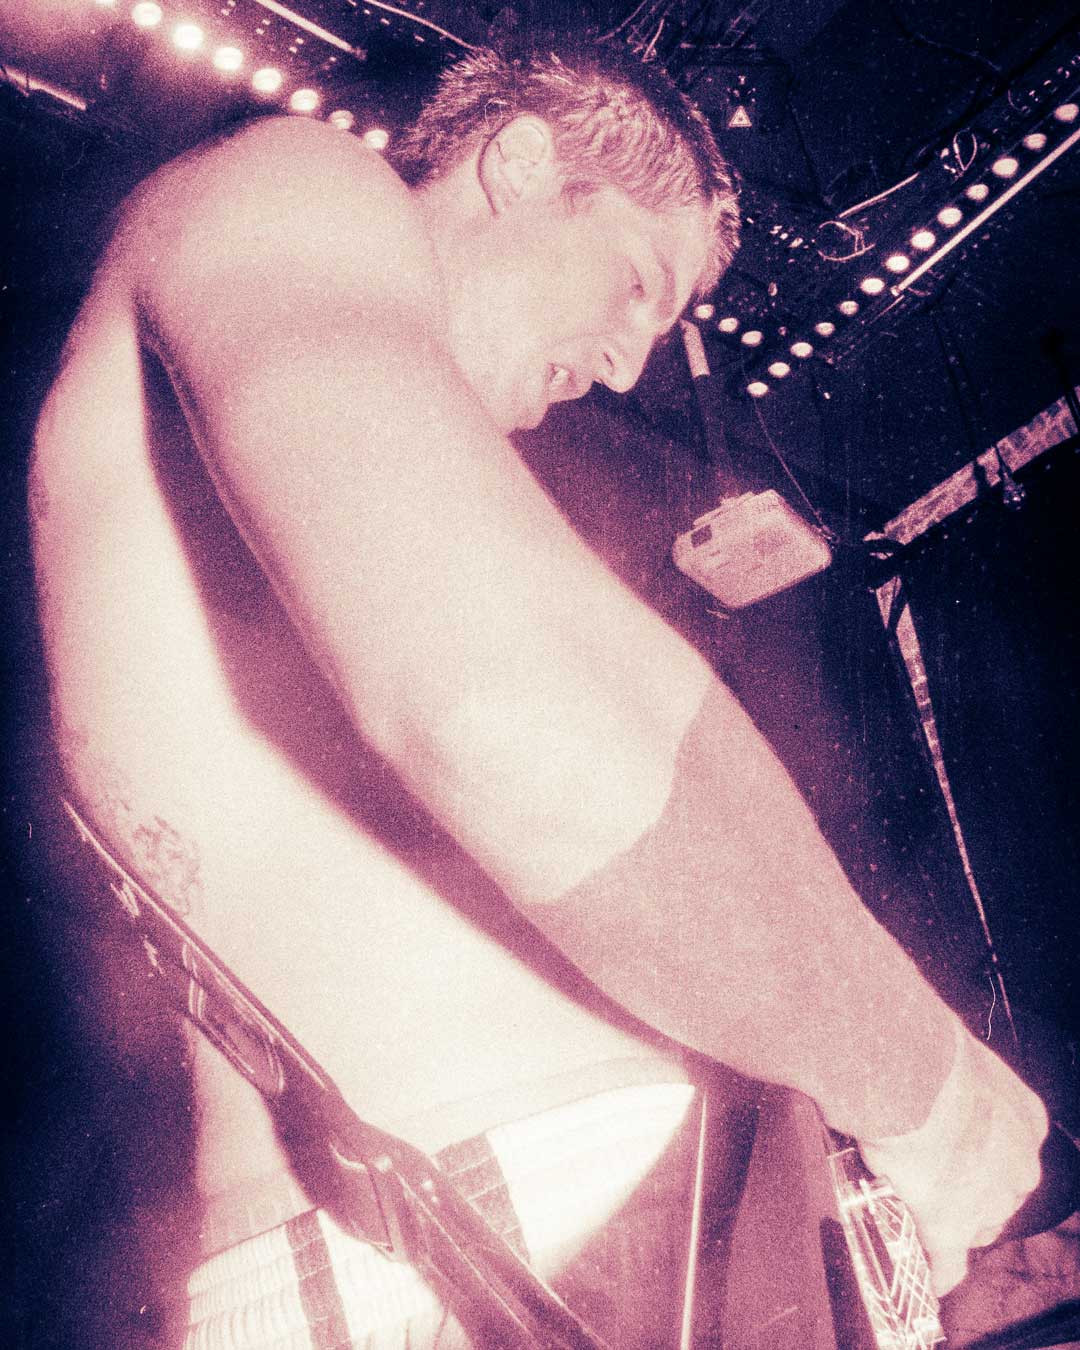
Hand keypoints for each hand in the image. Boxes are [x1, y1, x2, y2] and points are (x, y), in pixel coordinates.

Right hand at [859, 1019, 1047, 1294]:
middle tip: (930, 1184)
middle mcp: (1020, 1165)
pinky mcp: (951, 1226)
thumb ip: (946, 1075)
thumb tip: (912, 1054)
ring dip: (948, 1224)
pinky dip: (936, 1269)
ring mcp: (988, 1200)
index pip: (1008, 1153)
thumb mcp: (950, 1056)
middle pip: (998, 1195)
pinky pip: (947, 1262)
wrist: (911, 1071)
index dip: (978, 1158)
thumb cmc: (926, 1051)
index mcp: (1024, 1119)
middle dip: (969, 1194)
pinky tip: (928, 1275)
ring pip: (974, 1227)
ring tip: (917, 1220)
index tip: (954, 1155)